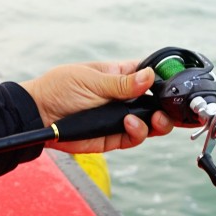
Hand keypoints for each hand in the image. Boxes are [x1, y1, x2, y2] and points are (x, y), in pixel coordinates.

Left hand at [20, 61, 174, 153]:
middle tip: (170, 111)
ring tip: (154, 120)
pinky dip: (137, 133)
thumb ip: (123, 83)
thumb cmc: (59, 89)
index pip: (151, 77)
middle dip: (169, 109)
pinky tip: (130, 124)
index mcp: (122, 76)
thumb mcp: (92, 80)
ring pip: (151, 124)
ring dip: (158, 123)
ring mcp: (120, 119)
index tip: (177, 86)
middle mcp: (125, 98)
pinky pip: (134, 138)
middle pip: (157, 105)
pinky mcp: (113, 137)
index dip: (165, 82)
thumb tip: (149, 77)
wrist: (38, 115)